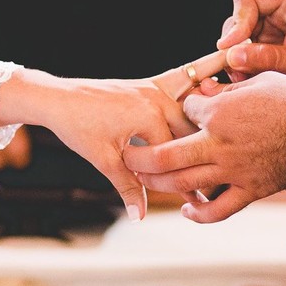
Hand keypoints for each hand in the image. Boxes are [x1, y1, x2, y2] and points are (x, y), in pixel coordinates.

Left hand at [0, 52, 227, 220]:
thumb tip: (140, 216)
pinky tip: (226, 69)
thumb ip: (128, 187)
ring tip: (228, 142)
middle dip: (205, 156)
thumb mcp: (104, 159)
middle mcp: (158, 99)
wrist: (58, 97)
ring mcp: (156, 88)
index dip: (191, 180)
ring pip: (192, 111)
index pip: (181, 154)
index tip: (206, 200)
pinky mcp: (151, 84)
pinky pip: (184, 82)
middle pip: (193, 133)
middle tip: (222, 179)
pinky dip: (203, 79)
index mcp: (150, 116)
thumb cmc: (78, 127)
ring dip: (208, 126)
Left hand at [123, 71, 285, 222]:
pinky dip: (199, 214)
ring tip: (143, 180)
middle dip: (140, 156)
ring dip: (157, 184)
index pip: (186, 109)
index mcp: (219, 113)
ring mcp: (232, 171)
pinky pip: (218, 210)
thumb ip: (231, 86)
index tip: (183, 106)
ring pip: (183, 184)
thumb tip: (210, 85)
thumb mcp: (261, 80)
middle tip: (125, 153)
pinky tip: (188, 210)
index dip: (182, 106)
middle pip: (164, 156)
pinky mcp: (249, 191)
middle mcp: (218, 145)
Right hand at [217, 0, 285, 91]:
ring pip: (240, 35)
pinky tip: (247, 78)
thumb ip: (263, 58)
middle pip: (240, 16)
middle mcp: (280, 8)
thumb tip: (230, 56)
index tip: (228, 47)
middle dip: (235, 43)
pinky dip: (244, 63)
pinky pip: (247, 48)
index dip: (236, 21)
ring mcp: (274, 25)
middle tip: (234, 68)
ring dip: (238, 56)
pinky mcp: (270, 41)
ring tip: (241, 77)